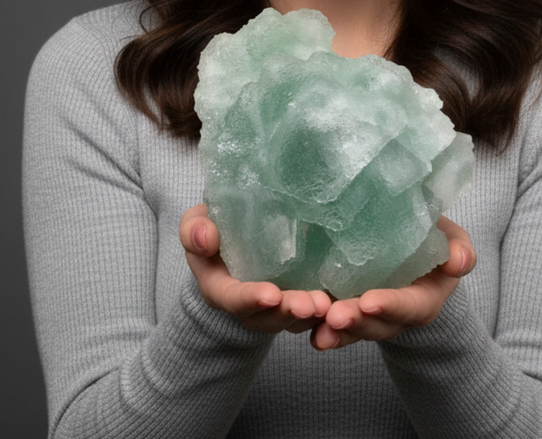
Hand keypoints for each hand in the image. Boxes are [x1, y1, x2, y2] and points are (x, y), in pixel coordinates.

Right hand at [179, 204, 330, 333]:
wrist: (235, 233)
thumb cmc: (213, 227)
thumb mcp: (196, 224)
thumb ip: (195, 230)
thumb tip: (206, 237)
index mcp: (221, 288)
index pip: (234, 300)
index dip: (251, 299)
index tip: (271, 295)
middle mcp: (250, 304)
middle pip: (270, 316)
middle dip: (290, 312)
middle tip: (312, 305)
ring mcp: (277, 303)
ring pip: (295, 317)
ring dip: (312, 314)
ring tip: (329, 303)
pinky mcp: (300, 294)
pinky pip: (314, 309)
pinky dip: (329, 308)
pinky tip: (346, 300)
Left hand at [311, 215, 474, 349]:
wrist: (408, 243)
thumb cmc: (431, 239)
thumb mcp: (450, 239)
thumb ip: (458, 248)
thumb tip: (459, 260)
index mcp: (421, 299)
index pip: (408, 307)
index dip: (390, 305)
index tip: (370, 301)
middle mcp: (392, 314)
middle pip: (374, 324)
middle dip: (355, 322)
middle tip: (335, 315)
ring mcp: (365, 313)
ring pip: (349, 327)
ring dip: (332, 328)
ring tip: (314, 321)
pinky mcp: (341, 304)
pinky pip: (328, 320)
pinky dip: (314, 323)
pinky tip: (299, 319)